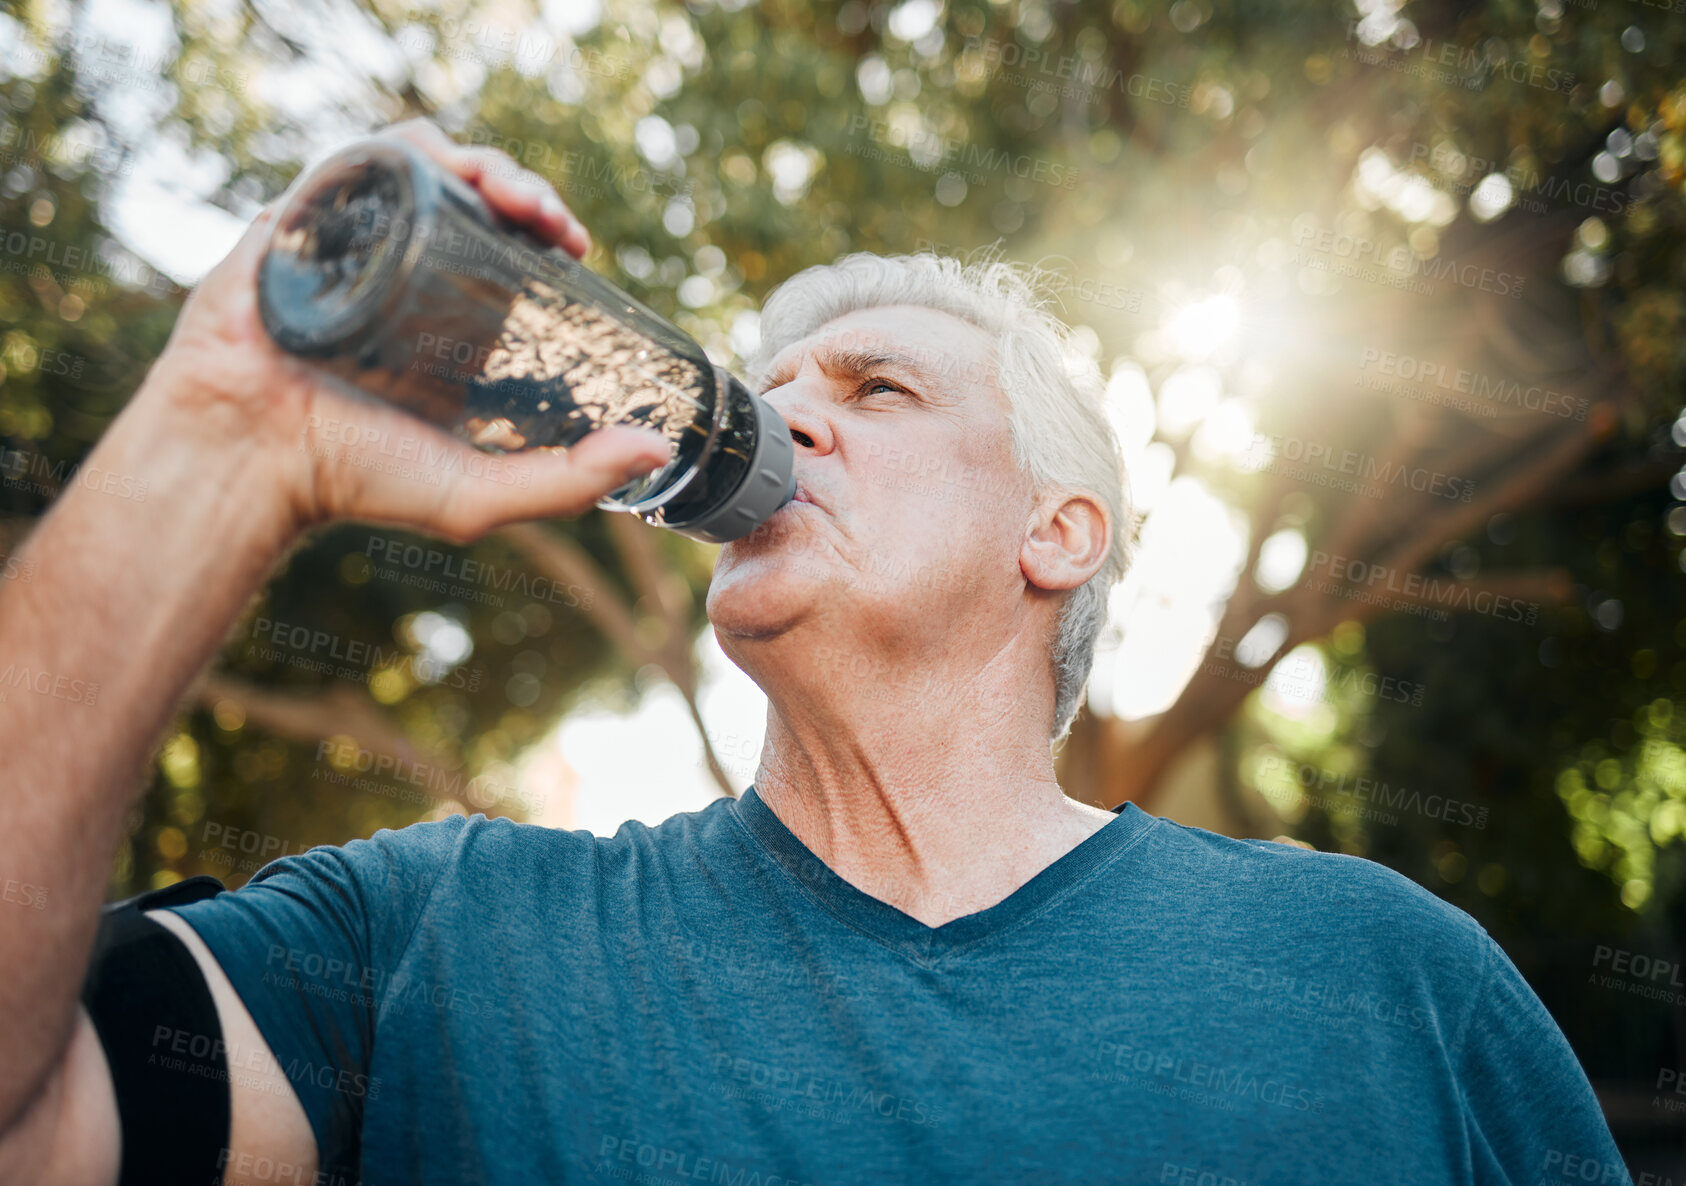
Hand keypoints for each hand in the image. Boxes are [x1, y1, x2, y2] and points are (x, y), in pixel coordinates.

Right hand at [138, 118, 671, 543]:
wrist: (249, 461)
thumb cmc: (355, 480)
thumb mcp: (480, 493)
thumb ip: (569, 482)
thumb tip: (658, 450)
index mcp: (446, 317)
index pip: (508, 245)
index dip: (547, 228)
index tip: (578, 243)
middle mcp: (403, 270)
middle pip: (475, 196)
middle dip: (523, 188)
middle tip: (553, 220)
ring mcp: (351, 240)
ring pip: (425, 167)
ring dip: (477, 160)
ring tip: (510, 195)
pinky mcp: (301, 221)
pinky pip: (355, 159)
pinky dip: (404, 149)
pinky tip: (444, 167)